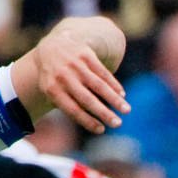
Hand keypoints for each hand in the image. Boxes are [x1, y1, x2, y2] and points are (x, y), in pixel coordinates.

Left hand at [37, 18, 127, 133]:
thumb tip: (93, 124)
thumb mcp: (52, 92)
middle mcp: (63, 77)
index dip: (88, 121)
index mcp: (53, 89)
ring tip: (127, 110)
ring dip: (114, 99)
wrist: (51, 47)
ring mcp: (75, 65)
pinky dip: (113, 84)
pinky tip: (122, 95)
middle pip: (87, 99)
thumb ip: (67, 106)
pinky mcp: (85, 54)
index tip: (102, 130)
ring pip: (99, 85)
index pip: (73, 110)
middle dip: (104, 113)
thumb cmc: (54, 78)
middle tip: (118, 124)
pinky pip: (102, 72)